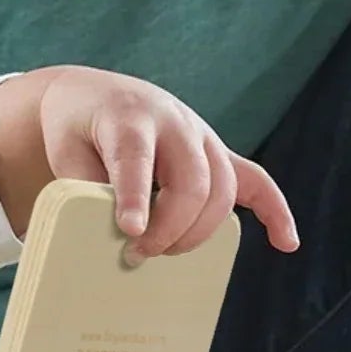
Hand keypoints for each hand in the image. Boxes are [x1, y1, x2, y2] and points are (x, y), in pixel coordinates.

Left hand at [0, 66, 299, 253]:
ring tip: (164, 253)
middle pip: (192, 180)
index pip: (137, 157)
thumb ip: (82, 189)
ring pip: (223, 188)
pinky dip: (274, 211)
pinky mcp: (217, 153)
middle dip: (170, 227)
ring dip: (200, 231)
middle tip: (137, 255)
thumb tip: (103, 239)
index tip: (130, 231)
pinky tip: (286, 244)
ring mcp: (203, 136)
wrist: (92, 97)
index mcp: (129, 117)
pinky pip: (256, 180)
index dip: (134, 197)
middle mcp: (174, 122)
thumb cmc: (75, 130)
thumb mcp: (64, 152)